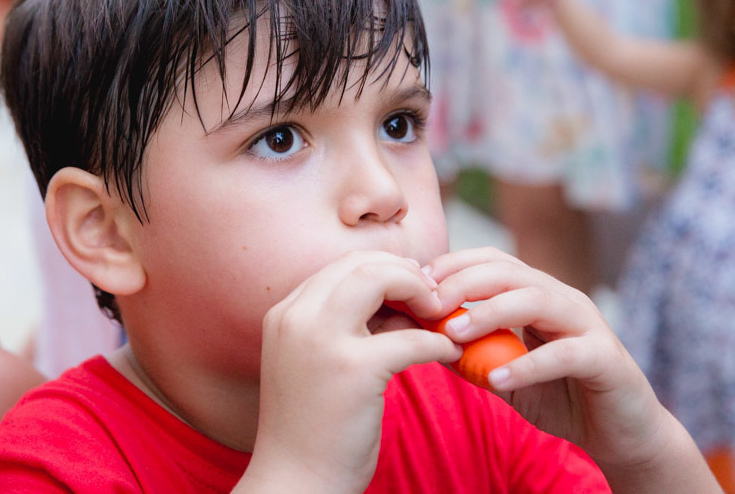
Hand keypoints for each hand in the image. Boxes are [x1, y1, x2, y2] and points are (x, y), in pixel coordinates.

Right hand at [238, 251, 461, 492]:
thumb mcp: (321, 363)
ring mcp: (321, 340)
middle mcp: (296, 318)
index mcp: (285, 314)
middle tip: (432, 296)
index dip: (382, 269)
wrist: (294, 484)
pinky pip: (409, 337)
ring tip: (440, 315)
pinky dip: (436, 340)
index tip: (410, 287)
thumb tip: (405, 305)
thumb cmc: (313, 428)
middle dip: (404, 272)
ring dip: (419, 292)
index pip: (340, 265)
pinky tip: (449, 351)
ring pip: (379, 279)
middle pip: (360, 263)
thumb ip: (353, 328)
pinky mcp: (352, 370)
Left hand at [426, 248, 673, 471]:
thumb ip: (470, 352)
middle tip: (428, 304)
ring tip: (454, 333)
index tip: (417, 282)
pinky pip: (565, 353)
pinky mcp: (605, 358)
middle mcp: (562, 300)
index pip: (494, 261)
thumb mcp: (504, 371)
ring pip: (536, 301)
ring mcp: (587, 325)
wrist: (620, 433)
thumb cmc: (559, 396)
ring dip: (490, 314)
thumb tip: (420, 336)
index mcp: (538, 295)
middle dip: (464, 283)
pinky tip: (499, 379)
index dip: (454, 265)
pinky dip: (529, 365)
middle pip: (510, 273)